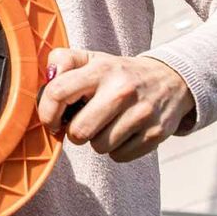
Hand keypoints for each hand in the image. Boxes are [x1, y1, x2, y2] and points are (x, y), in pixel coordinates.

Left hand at [35, 47, 195, 161]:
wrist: (170, 79)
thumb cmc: (118, 73)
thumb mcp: (92, 59)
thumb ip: (63, 61)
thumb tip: (48, 79)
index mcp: (101, 69)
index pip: (58, 92)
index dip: (46, 113)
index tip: (52, 121)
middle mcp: (122, 89)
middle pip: (78, 132)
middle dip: (75, 133)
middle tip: (84, 122)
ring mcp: (142, 113)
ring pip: (99, 147)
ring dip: (97, 141)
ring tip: (108, 124)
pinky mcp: (156, 133)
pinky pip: (119, 157)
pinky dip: (117, 150)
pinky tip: (124, 132)